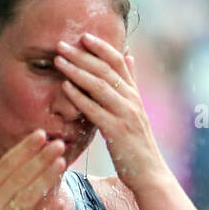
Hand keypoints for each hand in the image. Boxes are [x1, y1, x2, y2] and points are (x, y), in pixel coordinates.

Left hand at [54, 33, 167, 188]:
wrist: (150, 173)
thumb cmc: (138, 144)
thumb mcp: (136, 109)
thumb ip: (131, 83)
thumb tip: (129, 55)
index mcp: (134, 94)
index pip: (118, 62)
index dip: (101, 47)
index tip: (83, 36)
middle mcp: (131, 100)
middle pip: (105, 70)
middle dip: (82, 55)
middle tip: (62, 44)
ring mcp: (125, 115)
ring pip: (99, 86)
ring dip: (76, 71)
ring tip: (58, 60)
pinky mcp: (117, 131)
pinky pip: (95, 109)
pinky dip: (79, 96)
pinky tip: (65, 87)